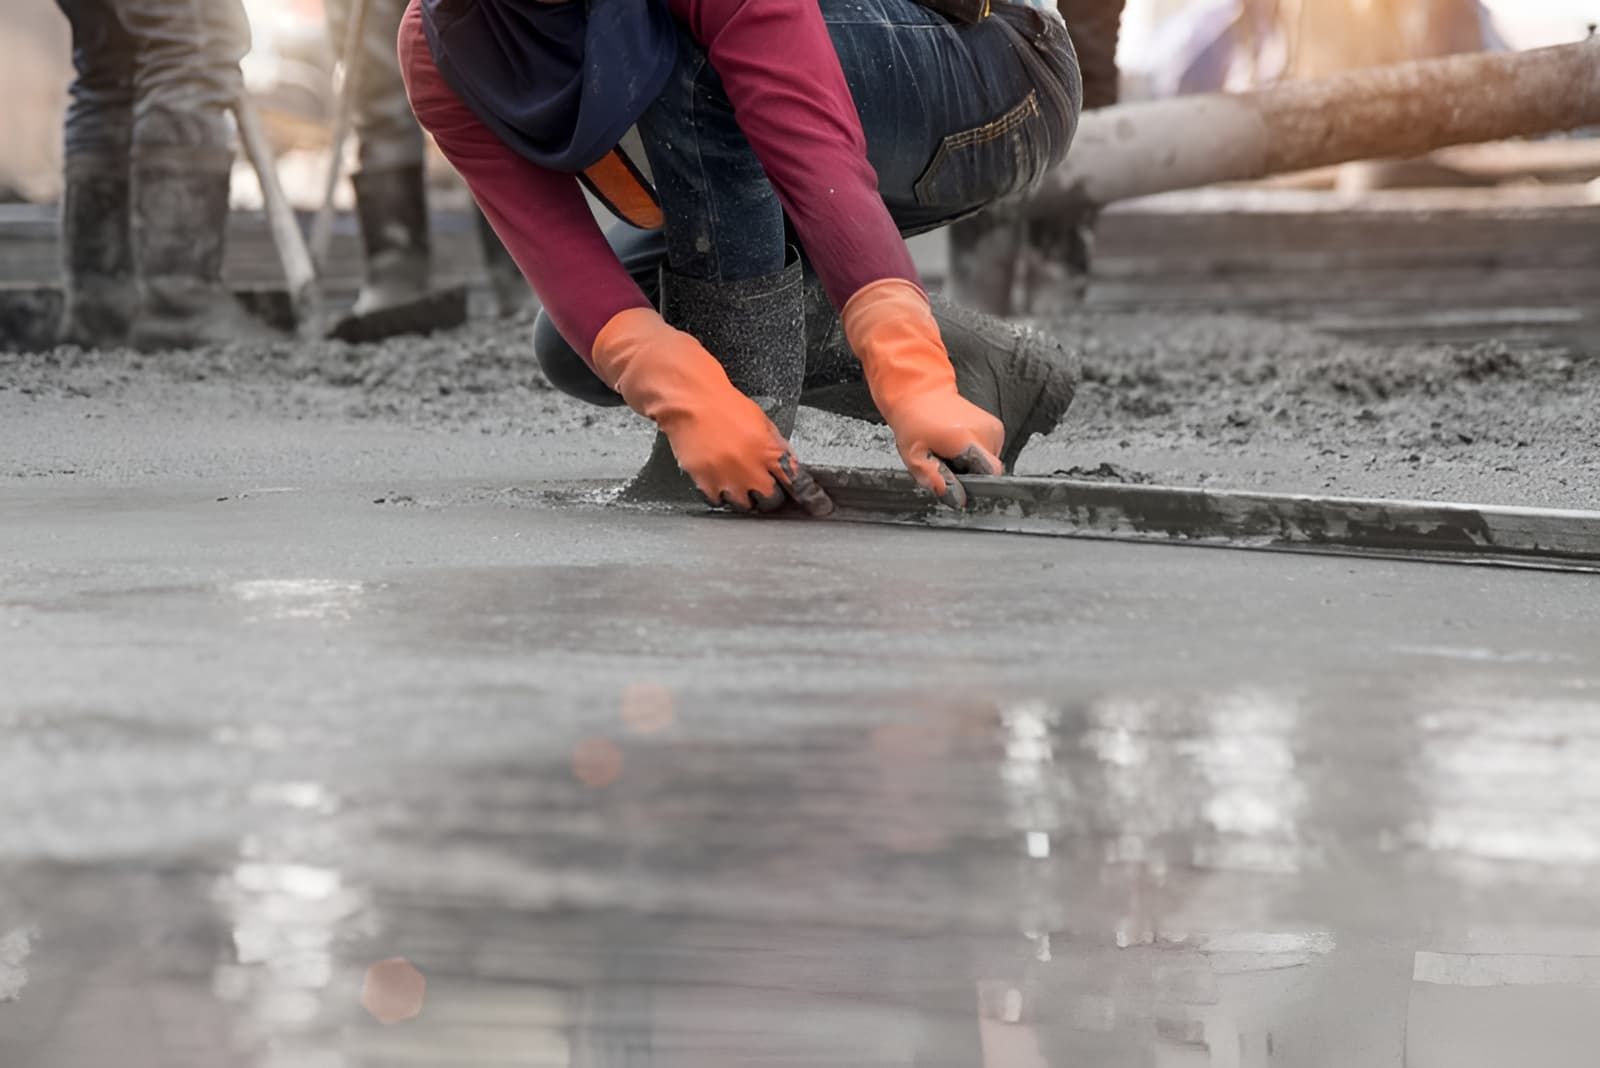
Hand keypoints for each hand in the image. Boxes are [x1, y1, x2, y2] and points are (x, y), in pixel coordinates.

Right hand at [591, 307, 832, 514]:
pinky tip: (720, 478)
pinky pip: (720, 501)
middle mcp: (752, 469)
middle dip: (771, 496)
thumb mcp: (762, 422)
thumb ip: (776, 447)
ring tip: (738, 479)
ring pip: (746, 506)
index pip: (798, 483)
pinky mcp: (707, 484)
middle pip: (772, 502)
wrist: (691, 402)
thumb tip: (788, 465)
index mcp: (770, 451)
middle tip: (764, 485)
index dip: (811, 498)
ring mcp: (729, 480)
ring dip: (746, 497)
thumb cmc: (725, 406)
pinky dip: (723, 494)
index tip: (820, 508)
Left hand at [842, 279, 1003, 507]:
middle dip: (970, 474)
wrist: (921, 393)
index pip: (991, 473)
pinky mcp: (996, 426)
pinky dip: (976, 453)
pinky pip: (991, 452)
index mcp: (966, 439)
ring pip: (990, 462)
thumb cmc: (914, 422)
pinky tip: (959, 444)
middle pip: (989, 470)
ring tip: (951, 451)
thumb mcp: (913, 455)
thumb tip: (953, 497)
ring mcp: (993, 427)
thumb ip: (932, 478)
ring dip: (972, 463)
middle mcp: (985, 432)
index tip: (960, 483)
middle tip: (947, 462)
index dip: (976, 484)